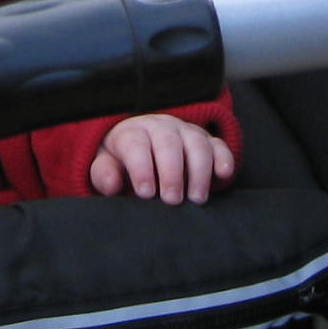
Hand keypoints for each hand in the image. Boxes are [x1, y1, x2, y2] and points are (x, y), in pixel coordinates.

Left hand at [90, 113, 235, 202]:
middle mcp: (160, 127)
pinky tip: (223, 174)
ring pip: (196, 143)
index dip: (141, 168)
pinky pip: (218, 144)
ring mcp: (185, 132)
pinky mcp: (206, 140)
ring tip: (196, 199)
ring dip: (199, 171)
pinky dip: (223, 158)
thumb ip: (104, 174)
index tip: (146, 193)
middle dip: (172, 173)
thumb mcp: (106, 166)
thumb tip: (110, 183)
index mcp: (132, 133)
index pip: (136, 145)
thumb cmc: (121, 162)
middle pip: (168, 144)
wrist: (141, 147)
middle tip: (172, 200)